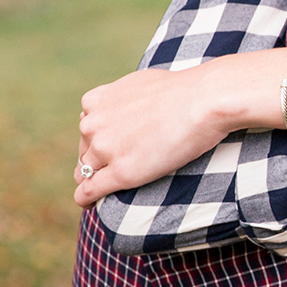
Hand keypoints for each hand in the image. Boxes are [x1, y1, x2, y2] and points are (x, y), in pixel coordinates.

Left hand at [74, 54, 274, 204]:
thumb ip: (123, 96)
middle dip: (96, 160)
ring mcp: (105, 149)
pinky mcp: (120, 172)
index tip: (109, 149)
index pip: (87, 127)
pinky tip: (88, 204)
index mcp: (96, 101)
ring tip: (97, 192)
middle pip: (85, 150)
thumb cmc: (181, 90)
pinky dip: (86, 198)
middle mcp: (94, 124)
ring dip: (91, 180)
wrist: (201, 101)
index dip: (98, 140)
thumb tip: (128, 103)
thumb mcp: (139, 83)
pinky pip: (90, 190)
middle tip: (111, 170)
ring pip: (84, 172)